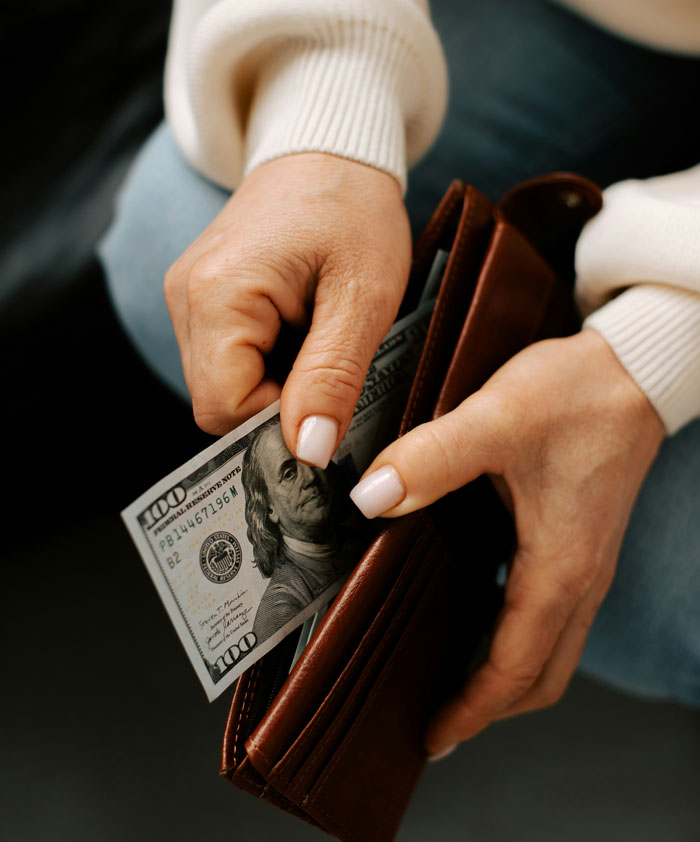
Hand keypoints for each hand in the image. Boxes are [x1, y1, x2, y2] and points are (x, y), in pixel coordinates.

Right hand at [164, 153, 410, 464]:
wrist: (329, 147)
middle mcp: (185, 300)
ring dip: (278, 385)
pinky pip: (229, 360)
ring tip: (319, 339)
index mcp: (216, 297)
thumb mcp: (362, 296)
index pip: (223, 410)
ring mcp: (189, 298)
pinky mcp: (203, 299)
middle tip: (332, 368)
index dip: (277, 425)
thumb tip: (306, 453)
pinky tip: (302, 332)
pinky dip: (270, 364)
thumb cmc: (352, 207)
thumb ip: (332, 377)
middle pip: (219, 403)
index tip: (329, 405)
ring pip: (225, 385)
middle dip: (279, 406)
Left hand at [349, 329, 664, 755]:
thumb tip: (370, 500)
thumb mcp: (496, 419)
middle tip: (435, 721)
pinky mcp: (578, 543)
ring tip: (448, 682)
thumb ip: (430, 459)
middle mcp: (578, 577)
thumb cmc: (575, 394)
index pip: (517, 667)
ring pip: (549, 650)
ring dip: (503, 677)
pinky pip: (550, 615)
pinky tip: (476, 617)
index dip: (474, 708)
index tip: (433, 735)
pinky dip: (514, 637)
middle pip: (540, 675)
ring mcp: (583, 564)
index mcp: (560, 565)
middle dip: (489, 707)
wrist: (634, 370)